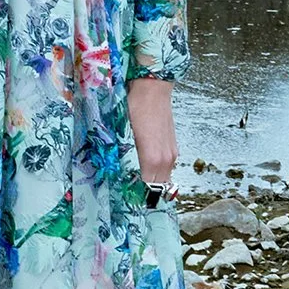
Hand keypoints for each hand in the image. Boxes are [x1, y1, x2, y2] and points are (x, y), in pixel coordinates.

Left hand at [128, 77, 175, 191]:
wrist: (153, 89)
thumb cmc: (135, 107)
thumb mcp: (122, 133)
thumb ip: (121, 156)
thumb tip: (115, 173)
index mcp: (152, 159)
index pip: (146, 189)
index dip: (135, 196)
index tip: (124, 199)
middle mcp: (166, 160)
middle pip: (157, 189)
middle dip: (143, 194)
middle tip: (127, 194)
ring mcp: (172, 154)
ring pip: (163, 180)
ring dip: (151, 183)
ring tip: (135, 184)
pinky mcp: (173, 148)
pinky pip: (165, 169)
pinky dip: (156, 173)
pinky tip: (143, 168)